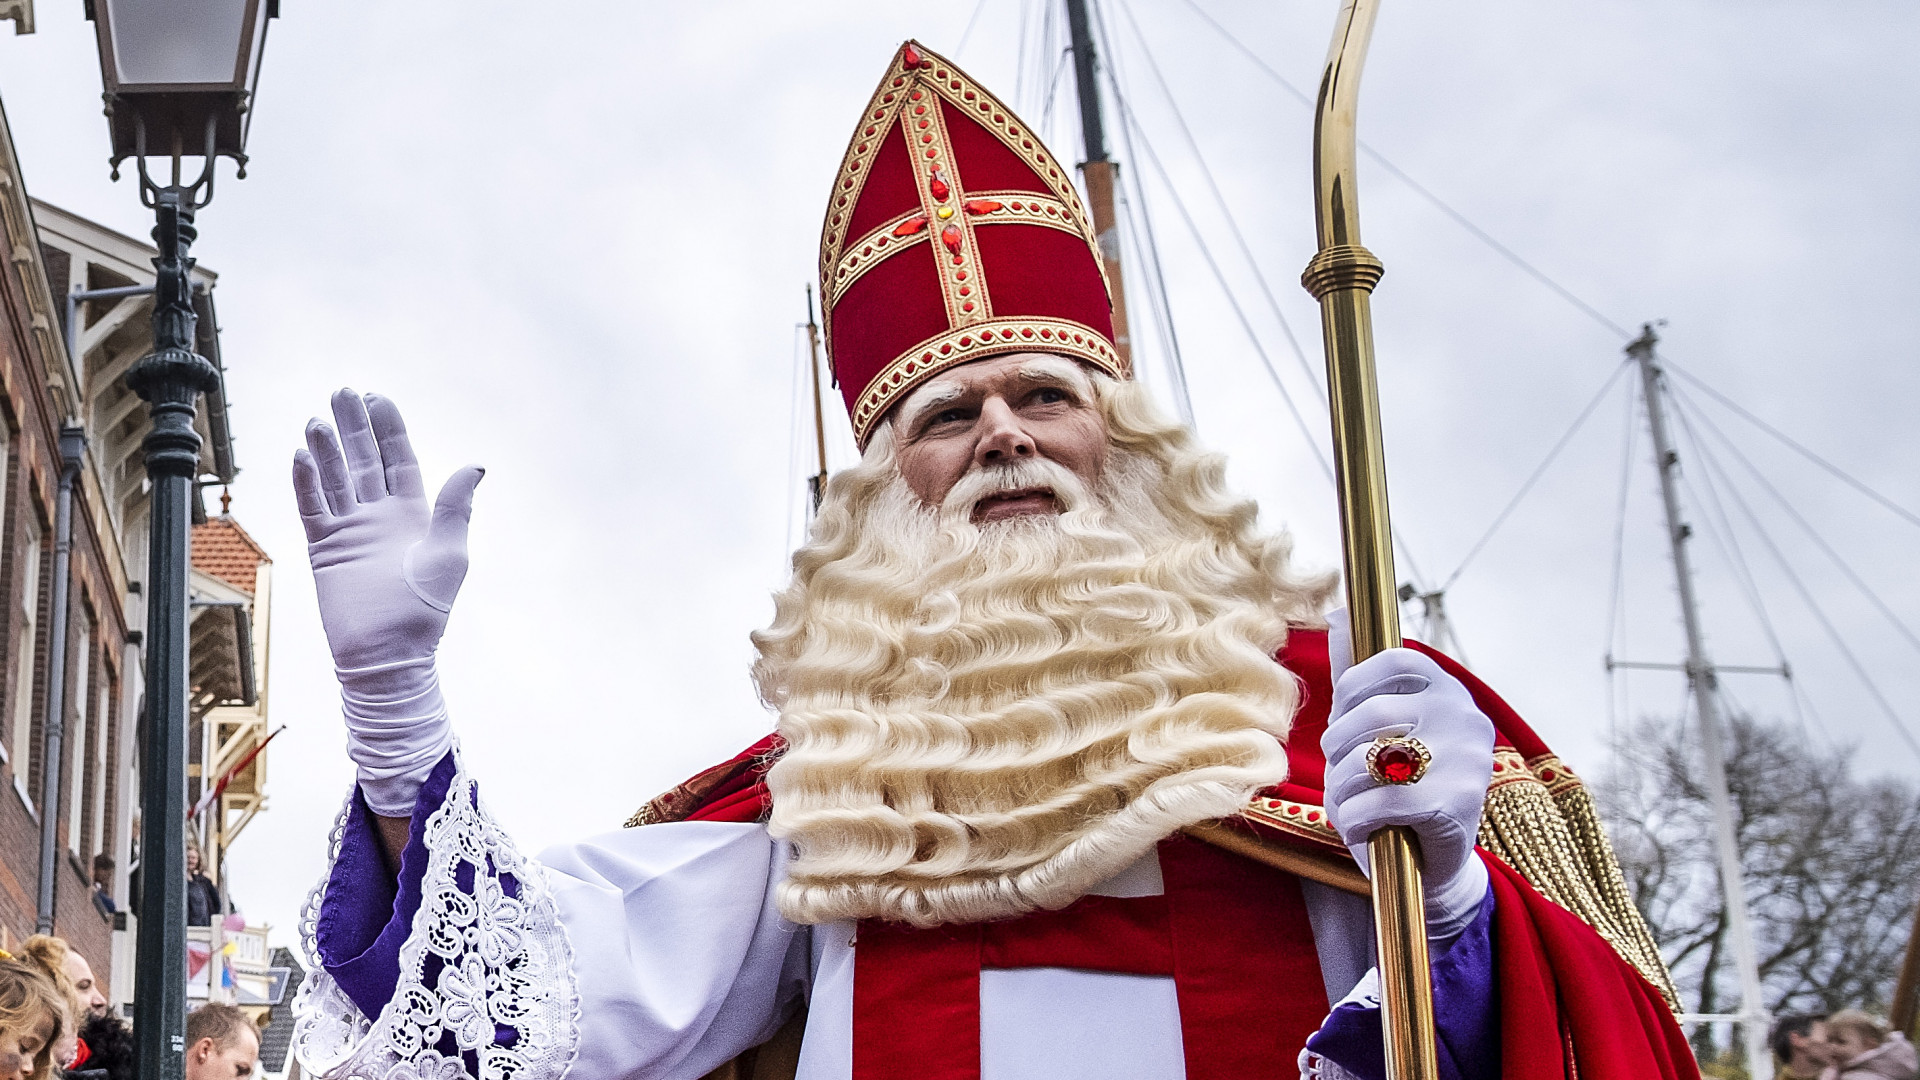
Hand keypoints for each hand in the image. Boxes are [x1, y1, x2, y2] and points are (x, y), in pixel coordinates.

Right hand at [293, 390, 483, 670]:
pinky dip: (306, 483)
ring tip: (317, 421)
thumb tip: (475, 464)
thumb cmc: (424, 611)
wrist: (389, 654)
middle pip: (362, 460)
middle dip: (352, 426)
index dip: (387, 428)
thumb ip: (456, 507)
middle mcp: (380, 517)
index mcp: (414, 514)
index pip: (398, 459)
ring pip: (334, 479)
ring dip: (325, 450)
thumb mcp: (450, 554)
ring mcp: (351, 531)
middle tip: (341, 392)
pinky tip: (301, 456)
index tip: (376, 398)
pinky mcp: (325, 549)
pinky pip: (312, 508)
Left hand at [1320, 612, 1494, 910]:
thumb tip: (1336, 614)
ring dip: (1340, 790)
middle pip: (1368, 715)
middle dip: (1336, 750)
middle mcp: (1464, 717)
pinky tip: (1362, 830)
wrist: (1433, 864)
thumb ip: (1360, 675)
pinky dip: (1353, 821)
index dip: (1351, 692)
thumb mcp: (1381, 727)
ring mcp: (1465, 760)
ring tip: (1352, 805)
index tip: (1346, 722)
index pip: (1388, 661)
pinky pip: (1375, 802)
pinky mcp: (1454, 804)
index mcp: (1448, 690)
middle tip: (1343, 774)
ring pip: (1365, 759)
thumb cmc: (1398, 786)